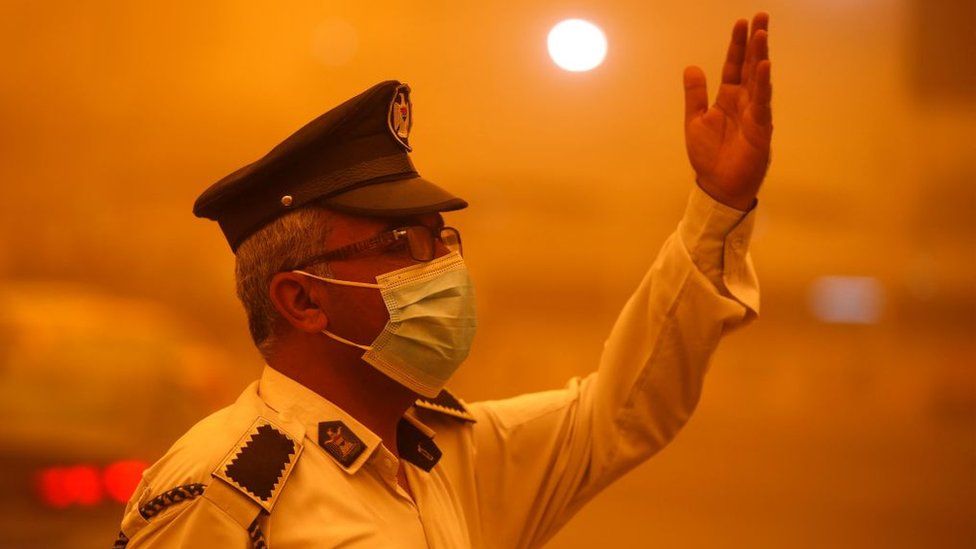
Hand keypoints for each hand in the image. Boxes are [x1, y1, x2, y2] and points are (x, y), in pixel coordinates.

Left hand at [683, 12, 772, 210]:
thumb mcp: (695, 120)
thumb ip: (695, 94)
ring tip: (762, 34)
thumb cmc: (709, 155)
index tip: (742, 23)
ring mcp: (754, 113)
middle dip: (756, 42)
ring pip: (759, 80)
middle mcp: (744, 102)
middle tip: (761, 18)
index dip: (737, 46)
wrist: (717, 185)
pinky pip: (762, 103)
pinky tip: (765, 67)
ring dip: (761, 57)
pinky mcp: (760, 129)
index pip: (734, 66)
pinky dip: (763, 85)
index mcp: (728, 98)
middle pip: (751, 66)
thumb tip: (691, 67)